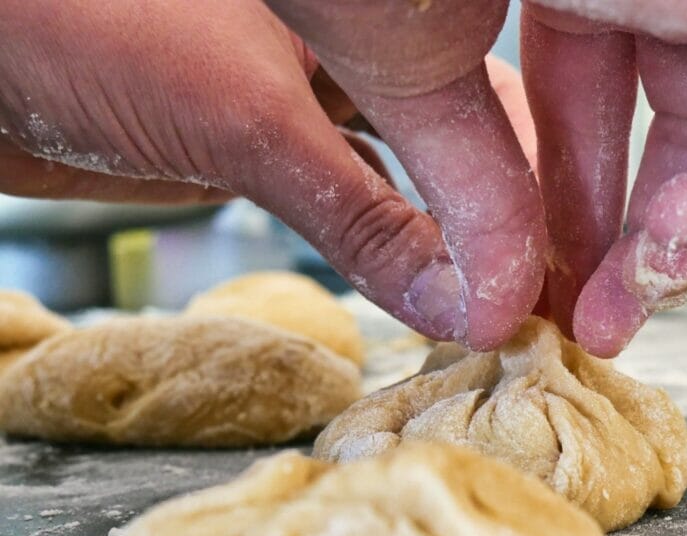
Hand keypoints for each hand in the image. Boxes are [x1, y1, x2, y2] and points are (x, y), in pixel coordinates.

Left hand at [0, 0, 545, 349]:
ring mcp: (300, 92)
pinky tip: (418, 282)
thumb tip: (464, 301)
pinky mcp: (256, 143)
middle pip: (458, 135)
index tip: (556, 274)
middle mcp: (348, 35)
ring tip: (490, 305)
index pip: (485, 93)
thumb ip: (363, 215)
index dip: (533, 186)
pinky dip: (380, 246)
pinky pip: (344, 201)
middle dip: (499, 219)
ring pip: (402, 174)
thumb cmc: (81, 28)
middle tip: (536, 300)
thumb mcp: (247, 122)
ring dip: (444, 242)